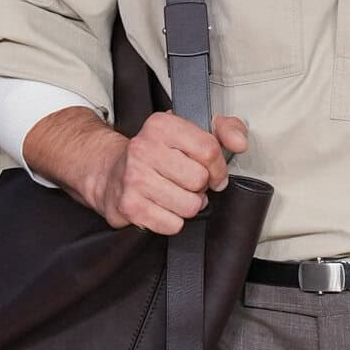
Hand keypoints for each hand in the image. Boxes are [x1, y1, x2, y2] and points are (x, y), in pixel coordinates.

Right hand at [22, 105, 247, 232]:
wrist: (109, 172)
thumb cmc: (158, 154)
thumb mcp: (190, 131)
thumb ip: (225, 129)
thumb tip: (239, 143)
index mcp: (161, 125)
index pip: (209, 150)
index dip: (218, 168)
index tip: (213, 173)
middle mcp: (143, 148)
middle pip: (199, 180)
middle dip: (199, 187)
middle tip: (186, 184)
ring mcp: (134, 178)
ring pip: (189, 206)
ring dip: (188, 205)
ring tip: (175, 195)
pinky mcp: (129, 206)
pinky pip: (173, 225)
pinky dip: (172, 221)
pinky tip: (161, 207)